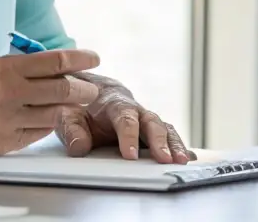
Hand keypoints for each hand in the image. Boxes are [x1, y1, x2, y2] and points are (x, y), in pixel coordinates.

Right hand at [0, 50, 100, 155]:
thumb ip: (25, 69)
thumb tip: (60, 67)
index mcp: (6, 68)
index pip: (54, 61)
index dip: (79, 59)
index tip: (94, 58)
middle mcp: (10, 93)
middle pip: (62, 89)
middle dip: (83, 89)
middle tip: (92, 89)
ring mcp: (9, 120)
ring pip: (54, 114)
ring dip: (70, 109)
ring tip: (77, 104)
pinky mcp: (7, 142)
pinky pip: (38, 132)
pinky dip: (48, 124)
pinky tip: (51, 118)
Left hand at [56, 76, 193, 164]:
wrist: (93, 95)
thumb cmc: (81, 108)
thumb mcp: (68, 116)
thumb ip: (72, 130)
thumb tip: (80, 147)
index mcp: (115, 104)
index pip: (124, 118)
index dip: (129, 135)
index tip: (130, 155)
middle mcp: (136, 110)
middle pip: (152, 122)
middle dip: (159, 141)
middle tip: (165, 159)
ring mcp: (147, 121)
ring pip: (165, 129)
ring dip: (174, 144)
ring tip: (181, 161)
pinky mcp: (153, 132)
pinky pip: (169, 137)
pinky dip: (179, 147)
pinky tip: (188, 158)